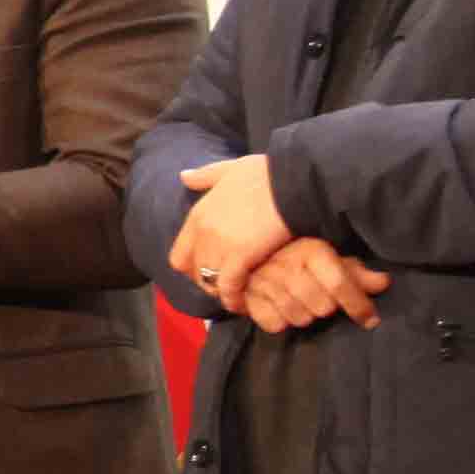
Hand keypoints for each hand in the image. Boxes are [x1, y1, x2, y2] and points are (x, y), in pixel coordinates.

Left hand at [166, 153, 294, 301]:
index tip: (212, 270)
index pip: (180, 253)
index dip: (194, 266)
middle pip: (192, 271)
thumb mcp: (230, 169)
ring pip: (209, 282)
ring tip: (237, 296)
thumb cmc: (268, 174)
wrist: (294, 181)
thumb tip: (184, 176)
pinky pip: (229, 288)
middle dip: (206, 281)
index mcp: (199, 214)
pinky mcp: (239, 258)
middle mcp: (202, 232)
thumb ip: (206, 176)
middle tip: (226, 286)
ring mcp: (219, 246)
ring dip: (221, 292)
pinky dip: (234, 299)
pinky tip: (244, 304)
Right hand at [233, 237, 388, 334]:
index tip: (371, 320)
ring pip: (300, 318)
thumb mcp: (329, 261)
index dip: (358, 305)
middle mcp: (288, 265)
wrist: (248, 256)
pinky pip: (275, 325)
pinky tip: (281, 310)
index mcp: (311, 250)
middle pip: (322, 306)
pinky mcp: (247, 299)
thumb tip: (384, 282)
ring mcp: (265, 282)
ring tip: (301, 305)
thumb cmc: (298, 260)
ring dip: (304, 316)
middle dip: (326, 308)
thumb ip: (356, 273)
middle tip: (321, 300)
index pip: (338, 282)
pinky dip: (281, 321)